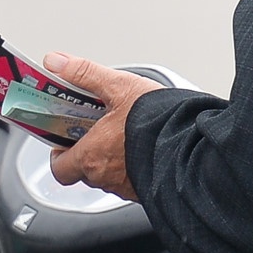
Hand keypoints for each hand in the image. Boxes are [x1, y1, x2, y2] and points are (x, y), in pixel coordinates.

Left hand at [44, 54, 162, 200]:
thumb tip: (56, 61)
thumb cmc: (156, 121)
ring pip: (109, 178)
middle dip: (87, 154)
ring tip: (123, 137)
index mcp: (91, 156)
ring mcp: (127, 187)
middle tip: (96, 133)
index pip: (61, 169)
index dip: (60, 156)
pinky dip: (133, 168)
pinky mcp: (147, 190)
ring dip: (111, 161)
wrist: (196, 146)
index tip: (65, 142)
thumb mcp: (118, 86)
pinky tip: (144, 149)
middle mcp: (106, 178)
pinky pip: (132, 182)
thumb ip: (84, 74)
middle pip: (85, 173)